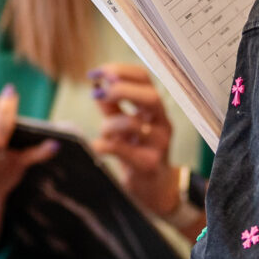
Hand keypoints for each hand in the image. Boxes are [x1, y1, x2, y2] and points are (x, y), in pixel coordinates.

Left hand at [85, 63, 183, 219]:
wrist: (154, 187)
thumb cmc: (137, 151)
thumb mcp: (123, 125)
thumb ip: (111, 106)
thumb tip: (97, 86)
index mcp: (155, 109)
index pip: (145, 79)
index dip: (121, 71)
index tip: (98, 73)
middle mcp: (162, 123)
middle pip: (151, 96)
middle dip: (122, 90)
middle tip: (100, 92)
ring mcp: (159, 144)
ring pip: (134, 124)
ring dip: (110, 124)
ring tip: (103, 132)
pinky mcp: (149, 164)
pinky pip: (124, 150)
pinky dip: (106, 145)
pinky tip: (97, 146)